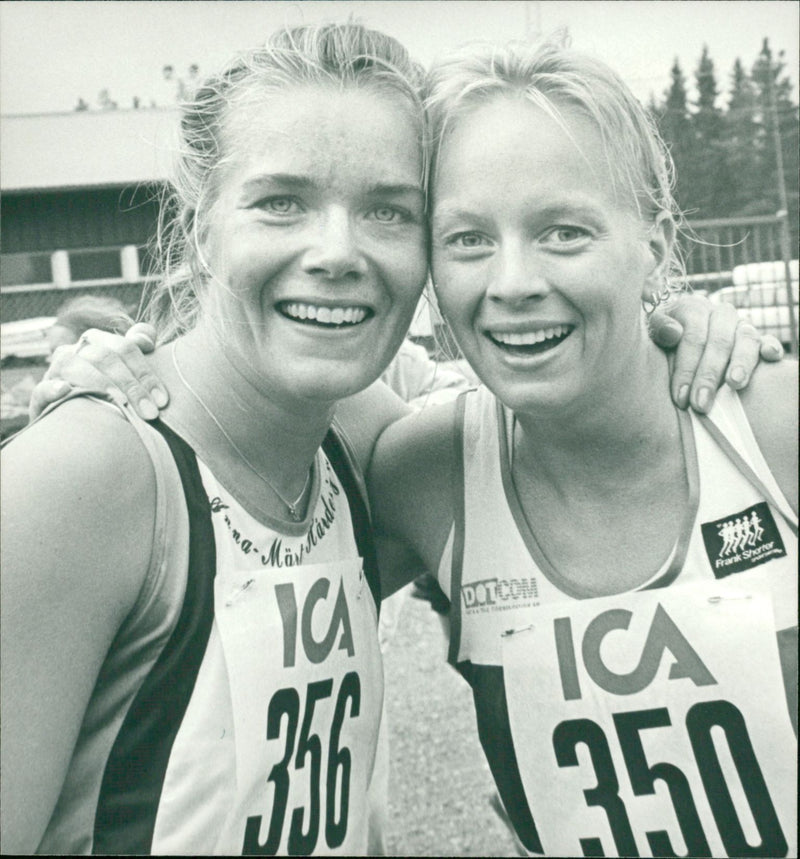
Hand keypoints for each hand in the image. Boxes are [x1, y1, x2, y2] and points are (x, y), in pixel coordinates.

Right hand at [28, 324, 167, 421]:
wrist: (75, 427)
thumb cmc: (110, 395)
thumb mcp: (128, 373)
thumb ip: (139, 350)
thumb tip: (145, 339)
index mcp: (98, 342)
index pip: (125, 347)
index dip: (146, 371)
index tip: (163, 399)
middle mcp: (75, 352)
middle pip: (104, 358)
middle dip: (131, 386)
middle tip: (150, 413)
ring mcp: (55, 373)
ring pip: (76, 368)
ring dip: (103, 387)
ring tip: (124, 408)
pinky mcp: (39, 398)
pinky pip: (42, 389)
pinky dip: (53, 389)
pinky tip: (66, 391)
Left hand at [648, 295, 783, 413]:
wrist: (679, 336)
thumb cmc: (664, 341)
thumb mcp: (653, 332)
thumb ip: (659, 329)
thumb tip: (673, 332)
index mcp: (693, 309)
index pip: (692, 337)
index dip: (686, 368)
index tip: (680, 398)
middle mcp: (719, 314)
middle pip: (719, 342)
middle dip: (708, 376)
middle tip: (701, 404)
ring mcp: (740, 325)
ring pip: (746, 339)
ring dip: (742, 363)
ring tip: (734, 384)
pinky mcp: (757, 339)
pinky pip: (767, 339)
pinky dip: (771, 347)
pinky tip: (770, 358)